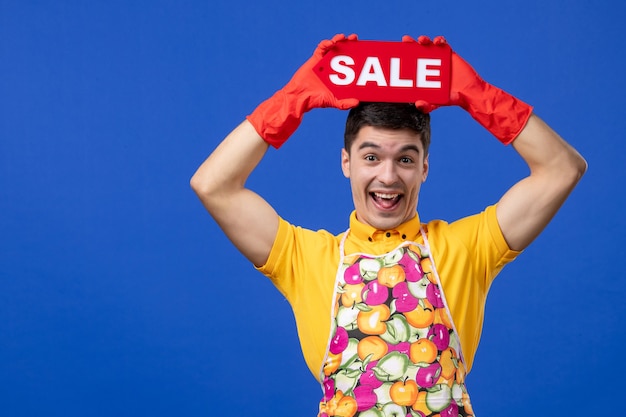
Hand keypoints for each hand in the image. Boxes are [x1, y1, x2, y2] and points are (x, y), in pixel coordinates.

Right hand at [247, 34, 359, 147]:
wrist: (300, 97)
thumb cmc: (315, 100)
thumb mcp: (333, 101)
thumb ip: (344, 103)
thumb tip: (358, 102)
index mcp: (340, 74)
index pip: (351, 62)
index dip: (357, 54)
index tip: (364, 49)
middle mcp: (333, 66)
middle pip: (344, 51)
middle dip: (350, 43)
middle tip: (355, 38)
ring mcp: (324, 61)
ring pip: (333, 47)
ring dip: (338, 40)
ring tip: (343, 37)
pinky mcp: (315, 58)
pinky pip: (321, 48)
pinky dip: (326, 44)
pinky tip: (331, 43)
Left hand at [402, 35, 532, 144]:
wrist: (470, 92)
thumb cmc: (451, 99)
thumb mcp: (437, 103)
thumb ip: (428, 105)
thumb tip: (417, 104)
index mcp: (421, 74)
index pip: (409, 64)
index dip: (403, 57)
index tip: (396, 52)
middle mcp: (427, 65)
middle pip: (416, 51)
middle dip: (410, 44)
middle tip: (405, 40)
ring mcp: (438, 58)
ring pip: (428, 45)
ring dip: (424, 40)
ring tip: (422, 40)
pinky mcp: (449, 54)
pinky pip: (442, 44)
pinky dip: (439, 40)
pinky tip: (438, 41)